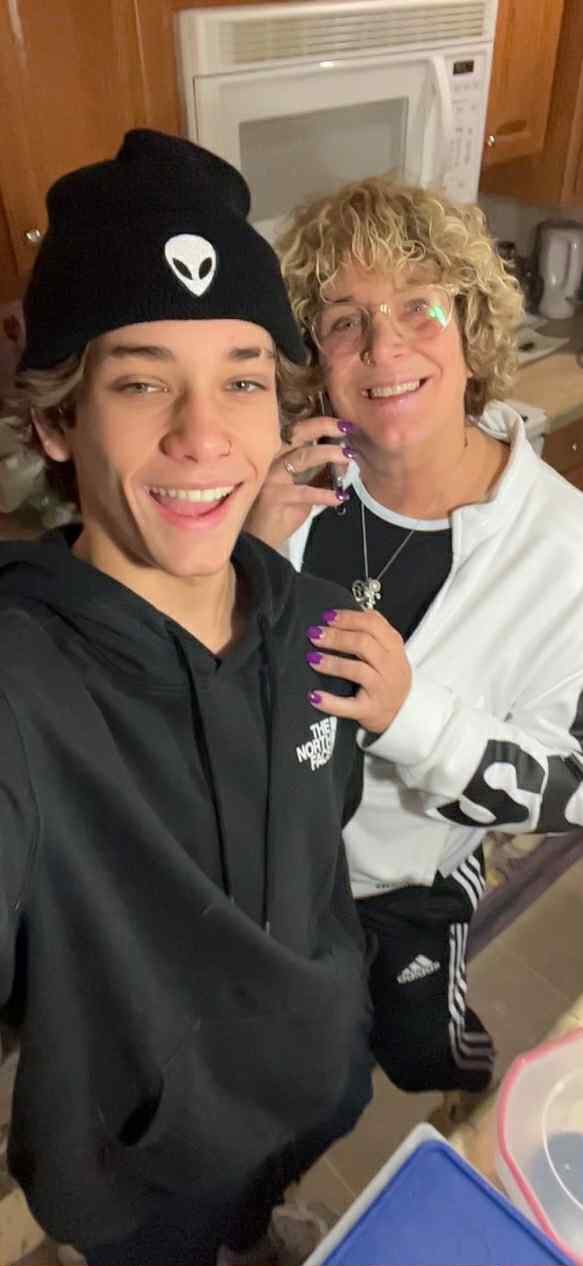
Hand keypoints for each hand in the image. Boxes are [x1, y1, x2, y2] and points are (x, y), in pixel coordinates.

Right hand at [245, 416, 355, 548]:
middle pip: (299, 433)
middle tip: (348, 428)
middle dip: (326, 427)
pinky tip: (340, 497)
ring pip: (303, 457)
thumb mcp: (302, 486)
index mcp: (277, 453)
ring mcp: (271, 476)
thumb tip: (344, 458)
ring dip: (330, 454)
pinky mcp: (274, 496)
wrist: (257, 538)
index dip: (322, 423)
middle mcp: (271, 458)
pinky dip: (325, 494)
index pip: (299, 430)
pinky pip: (305, 492)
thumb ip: (319, 472)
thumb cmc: (279, 510)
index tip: (345, 424)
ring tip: (349, 458)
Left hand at [305, 608, 411, 733]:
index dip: (348, 618)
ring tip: (312, 658)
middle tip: (314, 634)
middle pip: (363, 644)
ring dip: (331, 663)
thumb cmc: (389, 677)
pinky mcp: (370, 711)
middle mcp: (391, 667)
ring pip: (357, 671)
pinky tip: (314, 696)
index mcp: (394, 647)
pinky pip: (348, 706)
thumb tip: (346, 613)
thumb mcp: (390, 651)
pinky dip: (330, 702)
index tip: (327, 616)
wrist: (404, 713)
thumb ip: (374, 631)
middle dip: (336, 637)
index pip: (373, 624)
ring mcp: (381, 690)